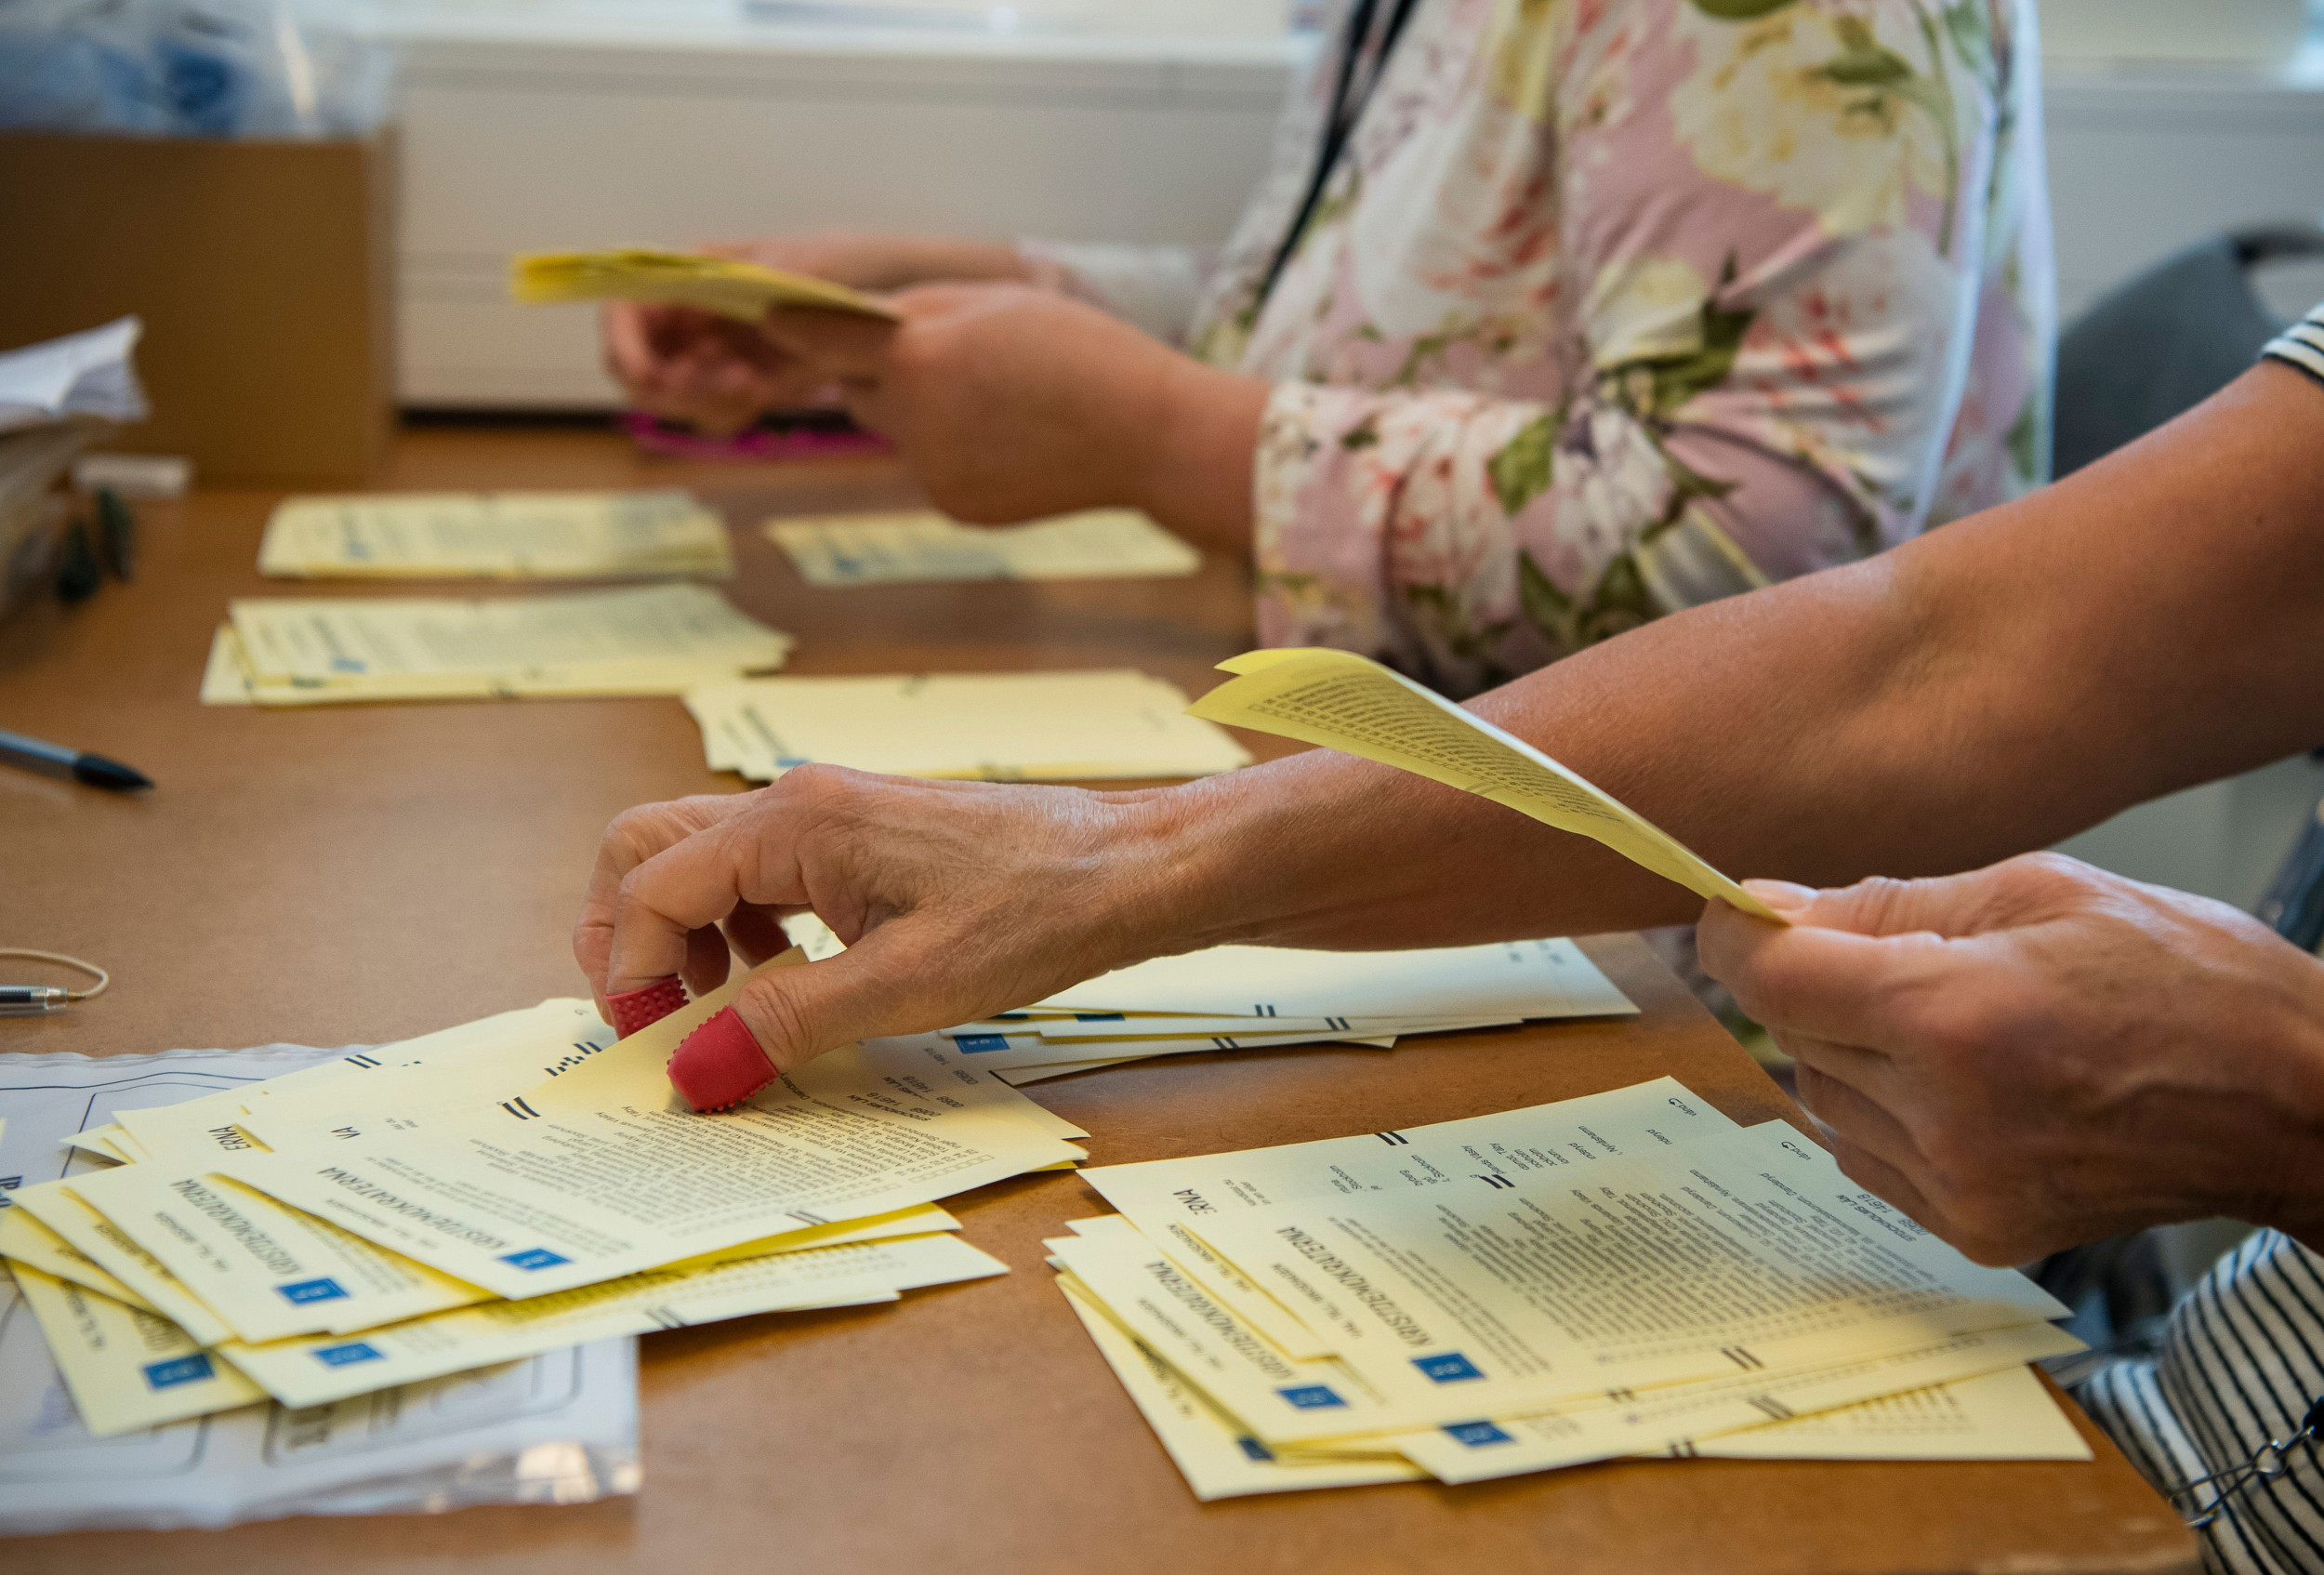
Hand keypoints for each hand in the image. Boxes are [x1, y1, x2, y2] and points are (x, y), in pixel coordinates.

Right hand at [571, 768, 1205, 1071]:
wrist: (1128, 870)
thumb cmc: (1035, 911)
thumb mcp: (904, 986)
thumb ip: (784, 1024)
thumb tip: (690, 1072)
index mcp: (795, 822)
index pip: (652, 884)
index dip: (632, 971)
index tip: (654, 1045)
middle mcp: (796, 802)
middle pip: (650, 848)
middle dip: (628, 936)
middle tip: (651, 1021)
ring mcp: (825, 814)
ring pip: (700, 859)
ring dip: (684, 934)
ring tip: (721, 1012)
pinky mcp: (856, 838)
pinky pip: (758, 873)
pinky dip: (739, 928)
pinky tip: (781, 981)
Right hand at [600, 233, 1033, 436]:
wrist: (895, 303)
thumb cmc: (849, 264)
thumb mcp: (811, 262)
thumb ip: (766, 276)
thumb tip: (727, 285)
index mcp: (693, 271)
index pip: (625, 307)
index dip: (623, 345)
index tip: (651, 377)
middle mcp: (693, 312)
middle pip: (639, 365)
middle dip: (674, 386)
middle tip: (733, 385)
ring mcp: (715, 352)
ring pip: (674, 397)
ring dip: (706, 401)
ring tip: (758, 386)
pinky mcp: (742, 384)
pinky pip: (715, 412)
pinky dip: (731, 412)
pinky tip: (769, 390)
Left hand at [759, 282, 1267, 544]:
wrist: (1151, 438)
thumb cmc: (1085, 354)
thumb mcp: (997, 303)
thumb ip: (920, 313)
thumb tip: (861, 326)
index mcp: (922, 358)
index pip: (826, 340)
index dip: (798, 327)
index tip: (765, 317)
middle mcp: (916, 422)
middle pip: (862, 391)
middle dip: (887, 373)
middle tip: (948, 357)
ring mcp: (934, 473)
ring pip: (900, 432)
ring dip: (925, 413)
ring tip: (1002, 402)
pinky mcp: (956, 508)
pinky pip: (933, 466)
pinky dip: (957, 451)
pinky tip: (1015, 441)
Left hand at [1698, 852, 2323, 1264]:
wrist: (2296, 1101)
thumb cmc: (2187, 978)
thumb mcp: (2035, 889)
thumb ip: (1882, 903)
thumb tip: (1764, 908)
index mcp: (1956, 1017)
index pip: (1773, 981)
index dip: (1738, 939)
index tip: (1738, 916)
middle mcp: (1947, 1117)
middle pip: (1793, 1037)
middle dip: (1819, 987)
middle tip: (1893, 955)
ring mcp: (1961, 1188)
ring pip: (1823, 1099)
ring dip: (1853, 1052)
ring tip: (1955, 1022)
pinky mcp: (1977, 1232)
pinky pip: (1870, 1156)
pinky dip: (1888, 1110)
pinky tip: (1965, 1082)